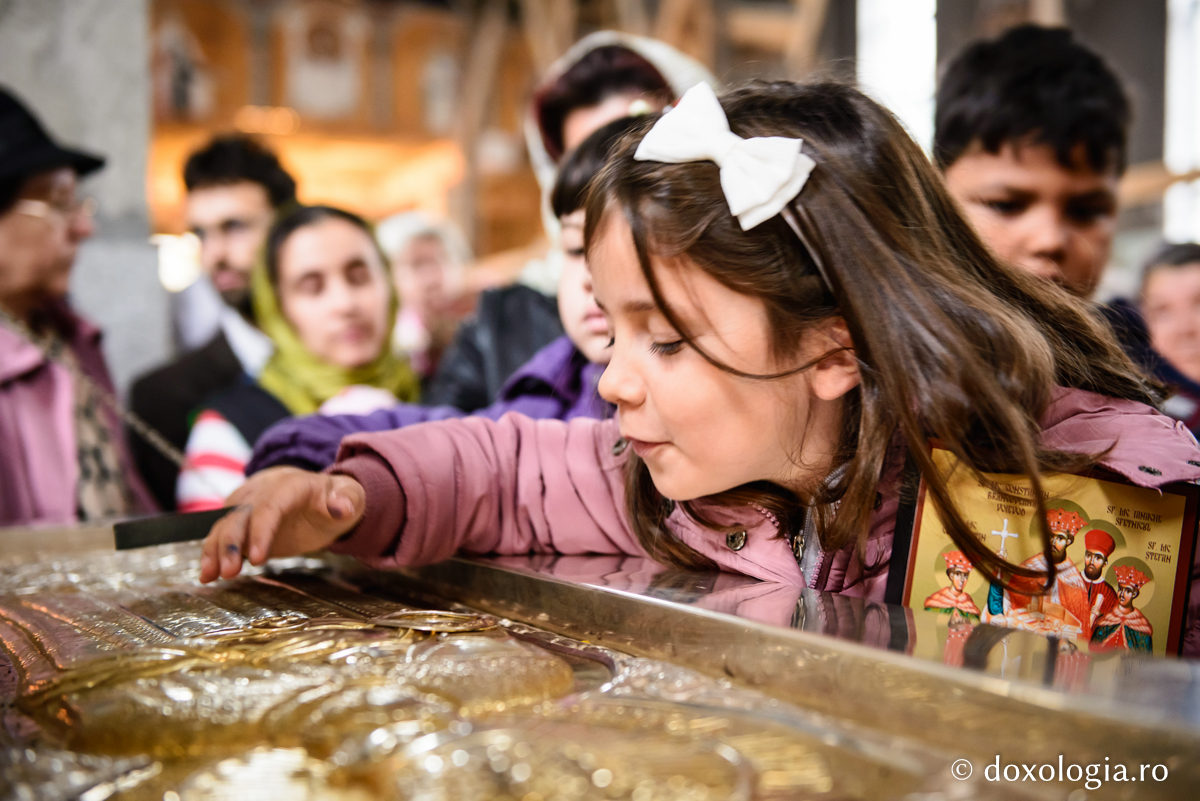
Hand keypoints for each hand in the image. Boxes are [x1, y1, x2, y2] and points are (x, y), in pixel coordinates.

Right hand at [199, 467, 365, 582]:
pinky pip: (222, 533)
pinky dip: (212, 551)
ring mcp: (249, 503)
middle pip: (240, 514)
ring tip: (210, 575)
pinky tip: (207, 572)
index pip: (271, 506)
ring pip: (225, 523)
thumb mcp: (351, 496)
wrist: (321, 494)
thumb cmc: (337, 497)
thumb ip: (347, 499)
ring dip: (215, 549)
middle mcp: (264, 490)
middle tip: (229, 572)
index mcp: (291, 484)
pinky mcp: (241, 519)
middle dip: (232, 543)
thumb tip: (341, 507)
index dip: (261, 530)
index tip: (259, 559)